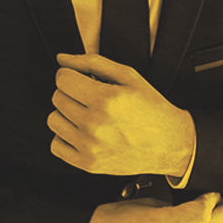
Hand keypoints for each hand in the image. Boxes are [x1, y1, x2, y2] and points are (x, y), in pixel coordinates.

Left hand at [49, 53, 195, 176]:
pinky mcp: (88, 163)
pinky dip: (65, 137)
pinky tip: (82, 132)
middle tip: (90, 97)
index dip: (71, 75)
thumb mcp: (128, 76)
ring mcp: (90, 146)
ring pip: (53, 120)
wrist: (169, 143)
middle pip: (57, 98)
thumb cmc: (151, 108)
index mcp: (106, 99)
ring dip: (66, 114)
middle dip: (71, 92)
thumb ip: (93, 62)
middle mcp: (95, 124)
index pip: (62, 79)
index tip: (81, 79)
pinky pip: (55, 145)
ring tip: (87, 114)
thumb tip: (62, 59)